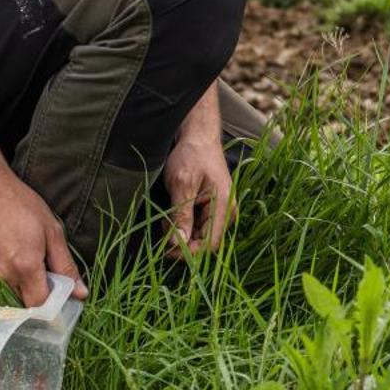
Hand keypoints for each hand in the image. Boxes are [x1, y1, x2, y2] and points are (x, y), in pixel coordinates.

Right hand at [0, 172, 86, 305]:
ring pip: (4, 295)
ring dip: (16, 286)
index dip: (52, 304)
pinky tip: (2, 254)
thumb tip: (81, 292)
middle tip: (41, 272)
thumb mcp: (52, 230)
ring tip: (20, 258)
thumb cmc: (19, 204)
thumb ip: (65, 265)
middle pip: (21, 303)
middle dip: (34, 295)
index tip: (59, 293)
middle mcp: (1, 277)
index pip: (40, 305)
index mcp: (25, 267)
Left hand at [162, 133, 233, 257]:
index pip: (210, 245)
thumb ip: (180, 215)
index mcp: (224, 206)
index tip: (166, 249)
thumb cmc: (191, 155)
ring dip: (181, 233)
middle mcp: (226, 212)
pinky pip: (198, 227)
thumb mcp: (181, 184)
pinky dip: (182, 225)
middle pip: (205, 243)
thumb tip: (177, 244)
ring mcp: (220, 211)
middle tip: (163, 227)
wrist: (198, 136)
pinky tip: (172, 213)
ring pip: (199, 236)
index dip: (188, 252)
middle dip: (182, 241)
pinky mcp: (212, 209)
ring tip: (166, 218)